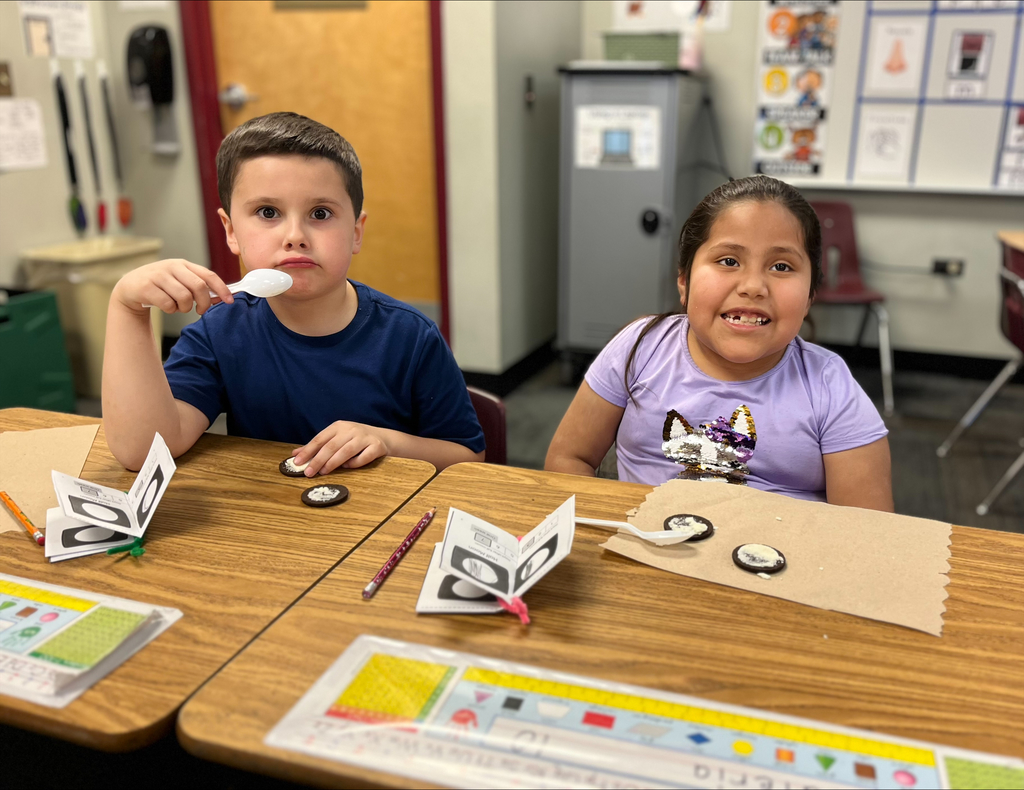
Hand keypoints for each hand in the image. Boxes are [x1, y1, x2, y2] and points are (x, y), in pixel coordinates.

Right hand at [112, 258, 232, 315]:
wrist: (130, 287)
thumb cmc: (161, 286)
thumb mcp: (180, 281)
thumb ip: (199, 287)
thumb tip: (221, 298)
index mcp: (183, 265)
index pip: (208, 275)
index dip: (222, 289)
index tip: (230, 301)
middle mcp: (171, 267)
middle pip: (199, 287)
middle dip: (204, 303)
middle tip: (200, 311)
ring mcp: (158, 275)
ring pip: (184, 297)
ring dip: (184, 308)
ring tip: (178, 306)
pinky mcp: (146, 286)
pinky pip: (168, 304)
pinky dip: (171, 310)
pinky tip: (165, 306)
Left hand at [293, 421, 388, 474]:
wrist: (383, 437)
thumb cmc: (355, 440)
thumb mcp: (336, 439)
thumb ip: (317, 447)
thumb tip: (295, 455)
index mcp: (339, 426)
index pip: (320, 439)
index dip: (307, 451)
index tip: (297, 462)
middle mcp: (351, 429)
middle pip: (331, 446)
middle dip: (318, 460)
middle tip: (308, 473)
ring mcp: (364, 437)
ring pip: (346, 451)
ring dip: (333, 463)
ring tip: (323, 472)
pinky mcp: (376, 446)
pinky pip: (363, 457)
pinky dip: (354, 464)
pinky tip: (347, 468)